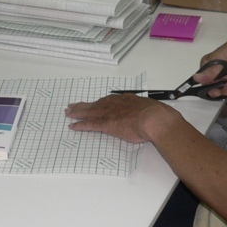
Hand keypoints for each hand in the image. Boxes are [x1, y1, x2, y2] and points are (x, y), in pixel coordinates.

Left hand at [65, 93, 180, 143]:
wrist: (155, 119)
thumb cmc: (157, 115)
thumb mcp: (152, 108)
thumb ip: (147, 111)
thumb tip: (152, 114)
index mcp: (127, 100)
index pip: (109, 101)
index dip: (100, 102)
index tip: (94, 103)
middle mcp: (116, 104)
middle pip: (96, 104)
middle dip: (84, 105)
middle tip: (72, 106)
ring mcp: (110, 114)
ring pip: (90, 112)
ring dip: (78, 112)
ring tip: (68, 113)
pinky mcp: (107, 124)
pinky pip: (90, 124)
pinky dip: (81, 125)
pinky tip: (72, 126)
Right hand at [194, 35, 226, 97]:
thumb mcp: (223, 58)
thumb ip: (211, 70)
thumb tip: (195, 78)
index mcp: (210, 63)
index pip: (203, 78)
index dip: (207, 85)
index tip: (214, 88)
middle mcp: (217, 71)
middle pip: (213, 86)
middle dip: (220, 89)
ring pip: (223, 89)